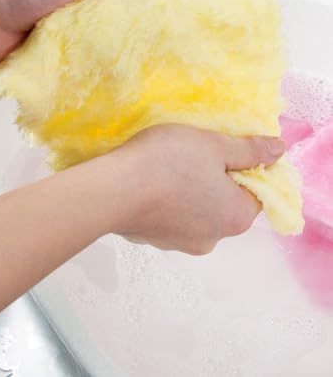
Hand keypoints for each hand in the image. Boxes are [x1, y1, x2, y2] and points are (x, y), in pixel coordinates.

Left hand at [0, 0, 184, 63]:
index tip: (190, 2)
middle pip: (123, 4)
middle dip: (145, 19)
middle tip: (182, 40)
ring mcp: (70, 21)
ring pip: (107, 33)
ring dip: (123, 44)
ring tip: (162, 63)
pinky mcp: (59, 49)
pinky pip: (88, 55)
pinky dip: (102, 62)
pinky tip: (127, 76)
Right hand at [89, 124, 284, 254]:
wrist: (110, 190)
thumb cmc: (167, 163)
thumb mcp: (212, 144)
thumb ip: (249, 149)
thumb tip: (278, 151)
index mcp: (236, 217)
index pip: (256, 191)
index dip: (244, 166)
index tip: (221, 147)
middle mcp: (213, 238)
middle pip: (224, 203)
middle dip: (213, 179)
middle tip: (192, 153)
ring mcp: (179, 243)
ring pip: (195, 211)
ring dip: (188, 191)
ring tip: (165, 166)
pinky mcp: (151, 239)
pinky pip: (168, 217)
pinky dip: (164, 201)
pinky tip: (148, 183)